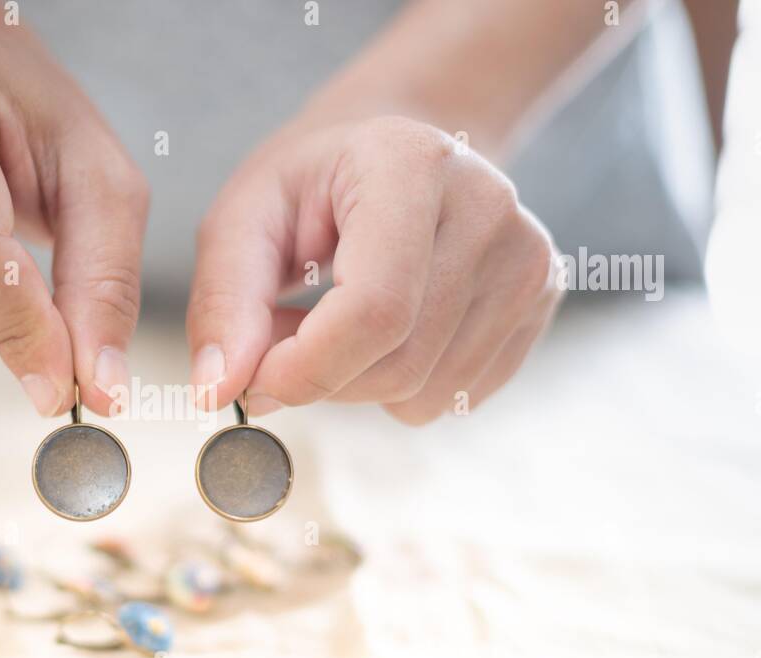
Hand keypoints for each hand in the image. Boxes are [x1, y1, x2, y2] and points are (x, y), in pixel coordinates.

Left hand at [187, 116, 561, 423]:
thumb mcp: (244, 218)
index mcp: (409, 164)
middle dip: (322, 379)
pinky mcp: (542, 298)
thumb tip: (217, 392)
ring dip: (358, 384)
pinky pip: (454, 397)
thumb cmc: (310, 186)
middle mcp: (488, 204)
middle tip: (283, 342)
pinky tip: (388, 330)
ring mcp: (528, 255)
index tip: (256, 383)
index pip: (376, 309)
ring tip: (336, 321)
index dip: (309, 367)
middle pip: (399, 363)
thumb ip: (223, 302)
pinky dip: (402, 387)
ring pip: (425, 393)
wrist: (395, 156)